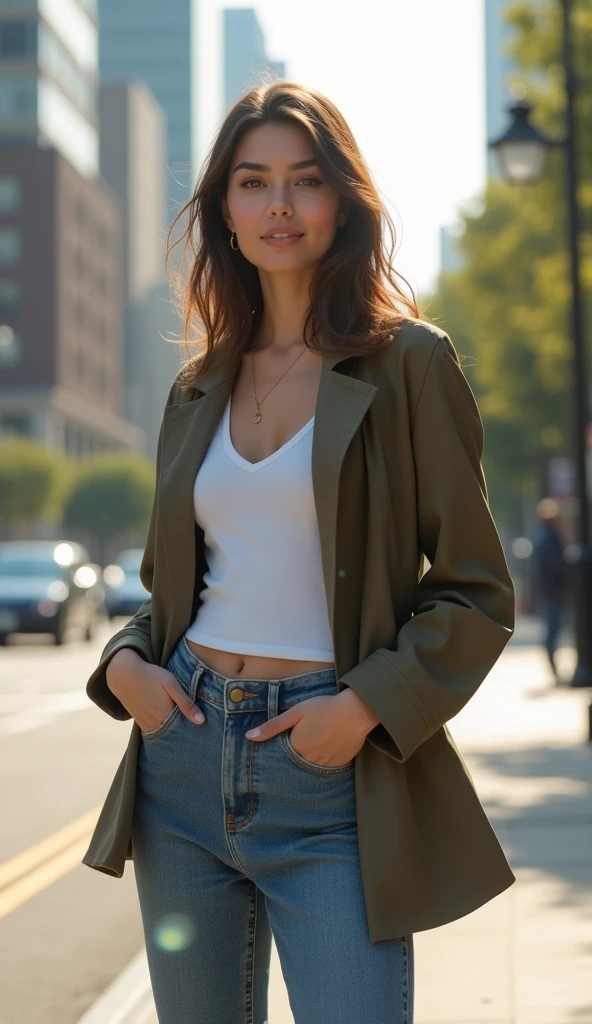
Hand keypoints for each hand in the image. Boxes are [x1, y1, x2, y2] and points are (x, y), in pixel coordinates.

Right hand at [106, 648, 204, 730]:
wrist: (123, 674)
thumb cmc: (150, 675)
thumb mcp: (171, 684)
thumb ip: (186, 703)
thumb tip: (201, 721)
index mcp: (165, 716)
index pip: (185, 730)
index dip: (195, 729)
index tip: (204, 728)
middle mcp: (155, 725)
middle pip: (175, 734)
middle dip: (185, 732)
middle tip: (197, 728)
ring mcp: (146, 725)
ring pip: (165, 733)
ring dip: (175, 731)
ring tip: (185, 724)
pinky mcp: (140, 723)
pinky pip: (156, 731)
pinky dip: (164, 729)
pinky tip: (170, 722)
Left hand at [245, 689, 375, 766]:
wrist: (355, 711)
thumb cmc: (324, 707)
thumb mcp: (296, 712)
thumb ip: (273, 726)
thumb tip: (249, 736)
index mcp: (296, 747)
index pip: (283, 756)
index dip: (284, 749)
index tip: (286, 744)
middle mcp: (309, 761)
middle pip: (297, 762)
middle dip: (297, 755)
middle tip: (305, 741)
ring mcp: (325, 765)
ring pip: (312, 767)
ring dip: (310, 759)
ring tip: (317, 744)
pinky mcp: (339, 765)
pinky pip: (327, 767)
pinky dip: (324, 760)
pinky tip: (328, 747)